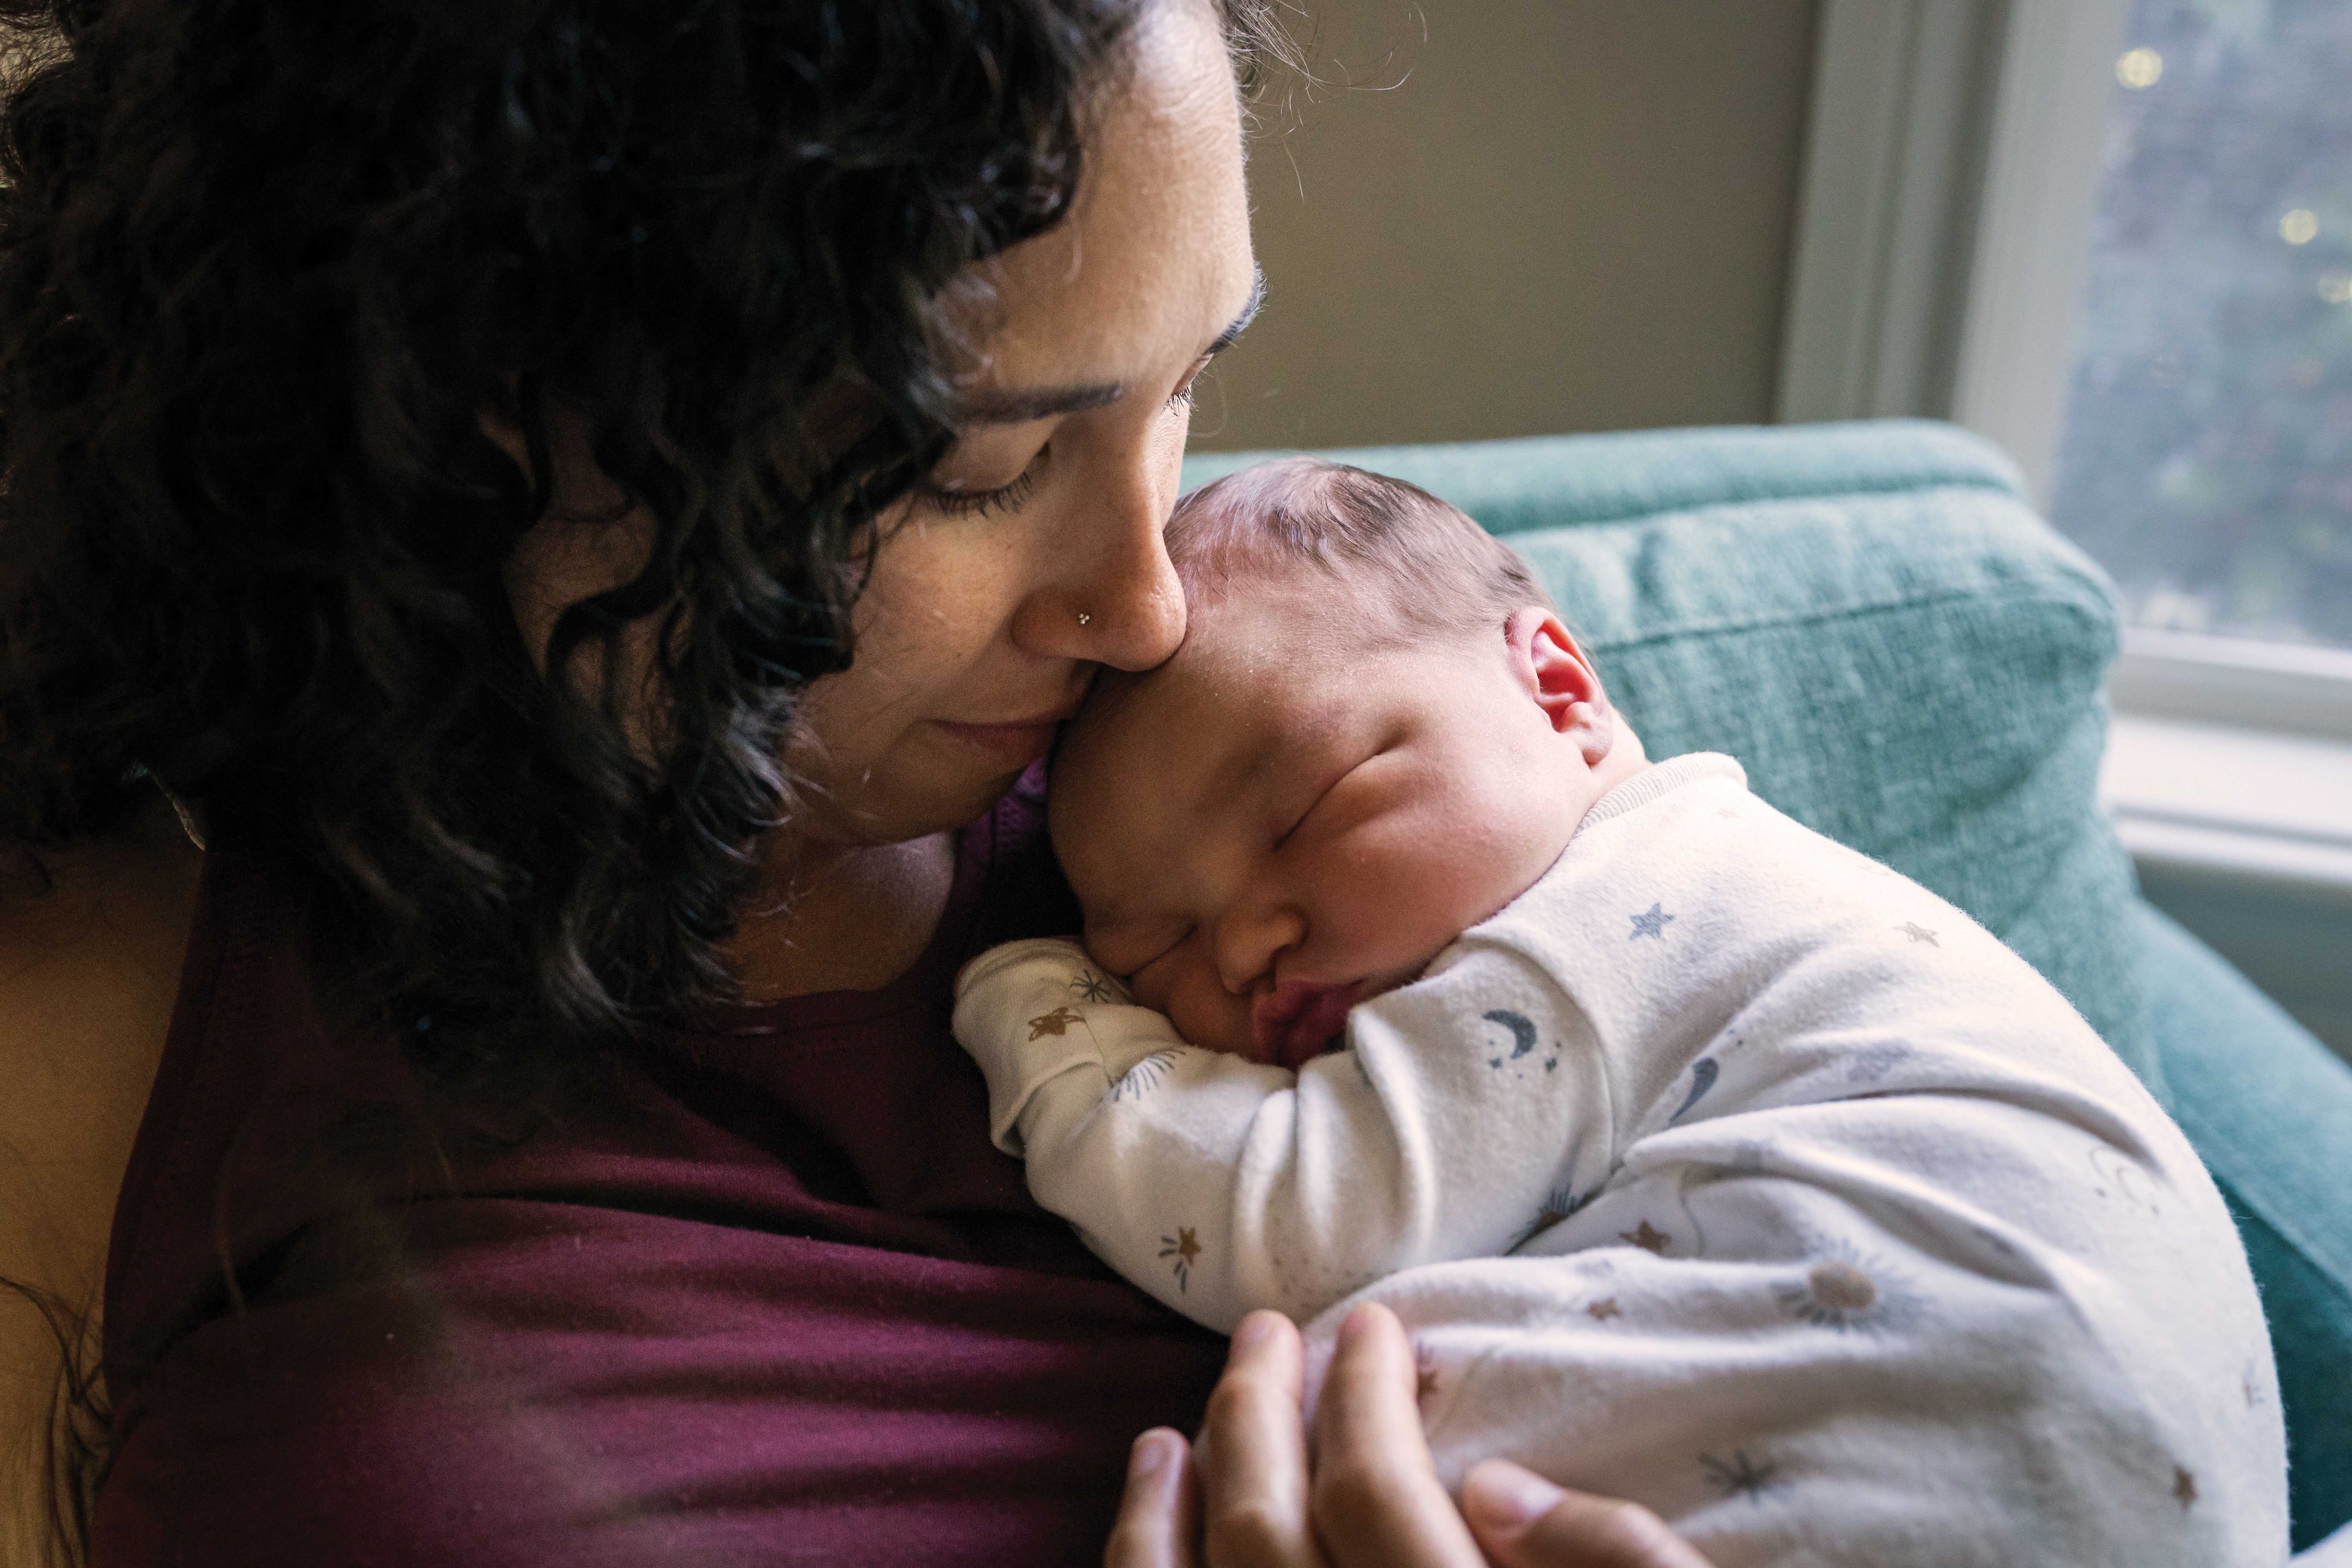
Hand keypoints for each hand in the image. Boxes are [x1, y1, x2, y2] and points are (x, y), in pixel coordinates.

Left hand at [1106, 1303, 1715, 1567]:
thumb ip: (1611, 1560)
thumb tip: (1491, 1489)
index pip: (1374, 1491)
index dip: (1363, 1392)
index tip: (1372, 1325)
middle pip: (1267, 1534)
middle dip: (1256, 1414)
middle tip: (1266, 1333)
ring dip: (1172, 1504)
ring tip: (1179, 1423)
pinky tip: (1152, 1533)